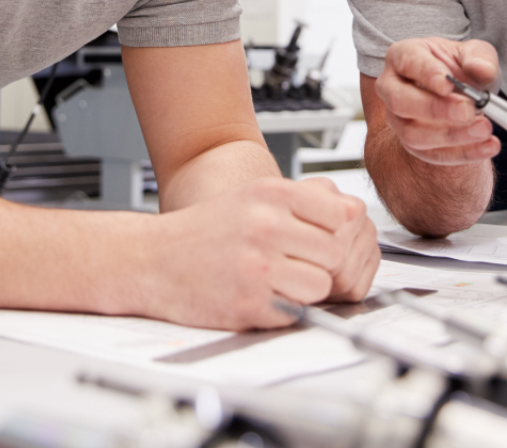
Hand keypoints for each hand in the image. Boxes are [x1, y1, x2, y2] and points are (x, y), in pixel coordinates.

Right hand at [149, 176, 379, 329]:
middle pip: (335, 252)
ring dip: (306, 289)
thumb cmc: (205, 230)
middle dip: (321, 263)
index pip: (341, 212)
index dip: (335, 230)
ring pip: (321, 285)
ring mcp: (257, 266)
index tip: (318, 237)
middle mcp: (265, 225)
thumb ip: (303, 203)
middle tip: (297, 264)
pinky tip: (260, 294)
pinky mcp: (250, 303)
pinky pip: (296, 311)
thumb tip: (354, 213)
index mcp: (270, 193)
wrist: (152, 260)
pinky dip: (284, 308)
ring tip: (279, 281)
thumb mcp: (253, 197)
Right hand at [376, 37, 502, 165]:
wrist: (464, 94)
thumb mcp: (476, 54)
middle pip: (400, 101)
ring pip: (412, 134)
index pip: (408, 61)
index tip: (448, 84)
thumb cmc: (462, 68)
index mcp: (402, 55)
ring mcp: (397, 119)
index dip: (426, 73)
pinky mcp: (412, 144)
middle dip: (435, 109)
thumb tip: (481, 70)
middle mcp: (391, 87)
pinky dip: (462, 153)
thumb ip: (480, 58)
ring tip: (484, 129)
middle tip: (468, 111)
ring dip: (451, 135)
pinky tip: (488, 146)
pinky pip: (431, 154)